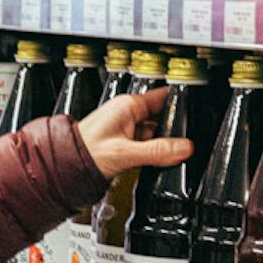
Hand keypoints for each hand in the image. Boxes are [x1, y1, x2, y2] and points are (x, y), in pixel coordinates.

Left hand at [77, 86, 192, 178]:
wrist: (64, 166)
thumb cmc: (84, 153)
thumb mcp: (125, 153)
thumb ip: (156, 151)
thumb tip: (185, 148)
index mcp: (128, 106)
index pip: (165, 96)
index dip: (182, 103)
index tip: (198, 112)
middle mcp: (127, 112)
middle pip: (163, 115)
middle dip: (175, 128)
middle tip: (188, 141)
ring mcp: (126, 126)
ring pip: (155, 130)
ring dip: (163, 141)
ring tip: (172, 152)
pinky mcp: (124, 140)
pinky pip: (146, 141)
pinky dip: (153, 149)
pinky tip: (157, 159)